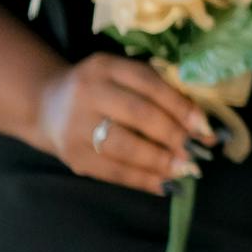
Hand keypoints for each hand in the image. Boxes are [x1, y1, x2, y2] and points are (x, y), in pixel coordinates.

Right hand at [31, 53, 210, 194]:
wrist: (46, 105)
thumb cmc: (102, 89)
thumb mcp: (122, 76)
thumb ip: (157, 89)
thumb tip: (201, 123)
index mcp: (106, 67)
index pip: (149, 84)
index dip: (181, 106)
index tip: (204, 126)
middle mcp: (87, 93)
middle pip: (138, 115)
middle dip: (173, 135)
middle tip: (197, 150)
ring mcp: (75, 126)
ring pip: (124, 146)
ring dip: (160, 161)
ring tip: (185, 169)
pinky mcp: (72, 156)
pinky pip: (112, 171)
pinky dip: (142, 180)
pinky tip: (165, 184)